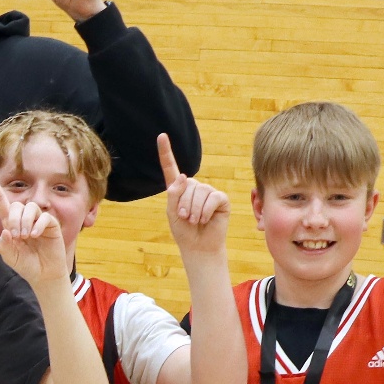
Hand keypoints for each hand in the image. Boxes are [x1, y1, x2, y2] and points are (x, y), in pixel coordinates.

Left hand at [0, 168, 68, 285]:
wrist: (43, 275)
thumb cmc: (25, 265)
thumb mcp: (9, 257)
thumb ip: (4, 245)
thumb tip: (6, 231)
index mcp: (10, 224)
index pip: (1, 203)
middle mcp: (24, 219)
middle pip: (16, 205)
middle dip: (14, 219)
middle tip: (17, 236)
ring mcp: (38, 221)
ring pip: (30, 207)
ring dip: (26, 222)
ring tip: (26, 237)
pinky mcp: (51, 224)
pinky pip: (44, 216)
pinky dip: (38, 225)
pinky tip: (36, 236)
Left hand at [159, 132, 228, 255]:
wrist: (198, 247)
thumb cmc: (183, 231)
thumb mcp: (172, 213)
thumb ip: (174, 194)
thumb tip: (184, 176)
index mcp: (179, 189)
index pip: (171, 168)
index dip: (166, 152)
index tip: (162, 136)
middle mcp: (194, 187)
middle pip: (187, 185)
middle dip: (184, 204)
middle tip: (186, 219)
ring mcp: (208, 192)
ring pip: (199, 191)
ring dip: (194, 210)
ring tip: (195, 221)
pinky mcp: (221, 199)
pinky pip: (212, 198)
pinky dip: (206, 211)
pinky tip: (206, 219)